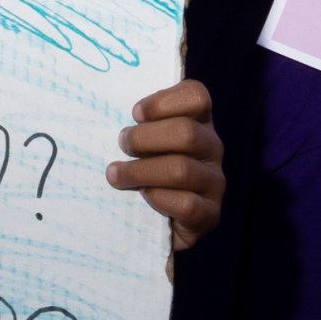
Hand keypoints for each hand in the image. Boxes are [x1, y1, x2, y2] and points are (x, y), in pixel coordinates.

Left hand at [110, 80, 224, 254]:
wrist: (155, 223)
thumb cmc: (143, 170)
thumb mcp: (142, 142)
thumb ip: (138, 124)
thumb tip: (106, 109)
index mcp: (198, 122)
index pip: (197, 96)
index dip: (164, 101)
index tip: (135, 113)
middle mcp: (211, 148)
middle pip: (186, 132)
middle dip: (144, 139)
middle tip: (122, 145)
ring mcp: (214, 181)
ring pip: (181, 170)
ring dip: (140, 171)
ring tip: (116, 174)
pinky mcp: (210, 214)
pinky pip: (186, 204)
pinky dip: (158, 199)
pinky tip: (144, 197)